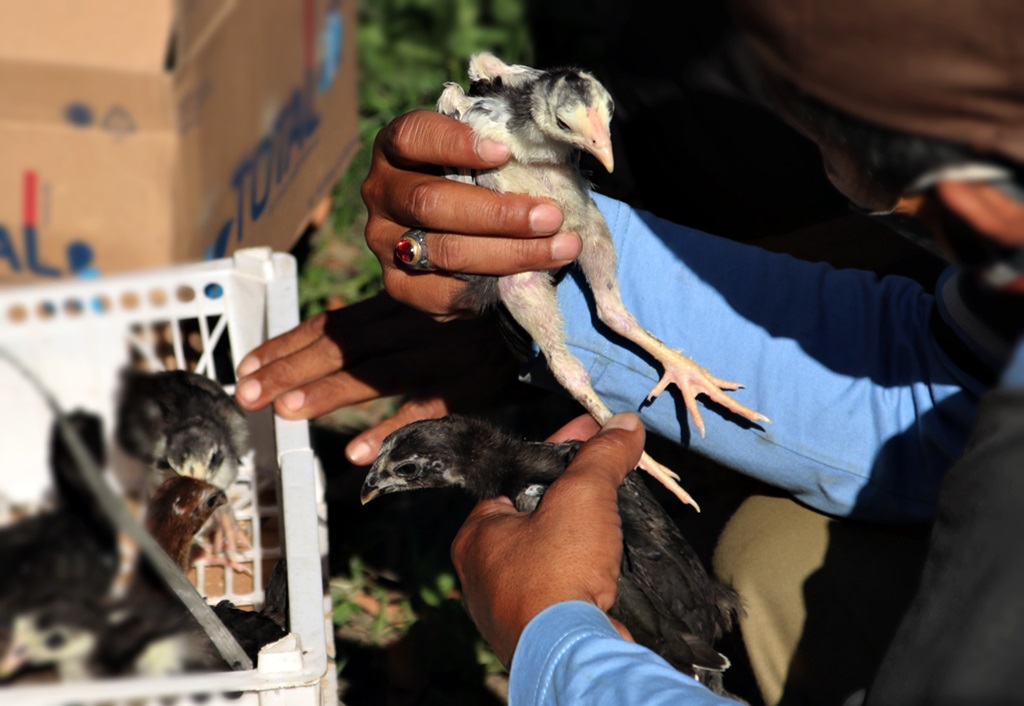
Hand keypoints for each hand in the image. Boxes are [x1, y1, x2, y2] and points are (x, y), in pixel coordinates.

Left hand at [234, 293, 525, 463]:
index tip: (247, 363)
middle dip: (289, 370)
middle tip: (246, 393)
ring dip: (328, 393)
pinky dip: (391, 430)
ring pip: (373, 374)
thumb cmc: (486, 305)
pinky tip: (357, 451)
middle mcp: (410, 326)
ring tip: (286, 411)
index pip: (331, 325)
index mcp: (396, 305)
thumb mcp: (432, 297)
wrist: (549, 310)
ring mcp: (438, 355)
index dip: (287, 343)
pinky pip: (425, 410)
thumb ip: (389, 315)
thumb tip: (336, 333)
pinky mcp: (467, 385)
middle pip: (340, 349)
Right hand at [361, 110, 580, 317]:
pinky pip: (442, 293)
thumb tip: (549, 162)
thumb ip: (500, 153)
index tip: (505, 152)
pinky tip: (527, 277)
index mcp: (395, 148)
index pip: (414, 137)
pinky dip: (489, 285)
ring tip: (560, 248)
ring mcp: (384, 241)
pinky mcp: (398, 284)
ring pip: (444, 250)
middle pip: (431, 203)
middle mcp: (380, 193)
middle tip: (551, 216)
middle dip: (498, 213)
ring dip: (509, 253)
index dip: (456, 144)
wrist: (460, 231)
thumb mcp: (483, 154)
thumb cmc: (479, 178)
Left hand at [450, 412, 644, 665]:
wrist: (569, 653)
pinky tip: (611, 562)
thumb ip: (602, 456)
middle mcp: (483, 573)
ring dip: (583, 536)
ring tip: (616, 515)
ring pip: (550, 554)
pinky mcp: (538, 633)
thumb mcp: (583, 495)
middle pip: (536, 515)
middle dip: (573, 494)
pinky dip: (587, 572)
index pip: (518, 477)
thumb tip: (626, 425)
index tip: (594, 435)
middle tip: (608, 474)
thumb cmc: (558, 569)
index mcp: (476, 535)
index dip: (559, 452)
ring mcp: (508, 608)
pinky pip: (564, 589)